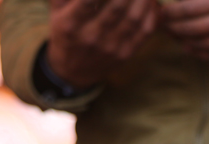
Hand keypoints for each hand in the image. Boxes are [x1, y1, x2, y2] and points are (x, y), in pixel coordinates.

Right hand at [46, 0, 160, 89]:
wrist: (73, 70)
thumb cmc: (65, 30)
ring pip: (134, 17)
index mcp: (70, 23)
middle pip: (117, 6)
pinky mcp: (125, 54)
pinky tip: (150, 0)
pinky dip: (151, 12)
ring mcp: (110, 47)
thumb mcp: (57, 9)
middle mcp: (91, 37)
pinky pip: (144, 31)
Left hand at [161, 0, 208, 62]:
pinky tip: (189, 47)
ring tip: (173, 35)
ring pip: (201, 43)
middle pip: (192, 26)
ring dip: (182, 40)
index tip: (162, 9)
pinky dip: (198, 52)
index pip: (191, 5)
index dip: (171, 10)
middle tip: (162, 23)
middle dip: (172, 26)